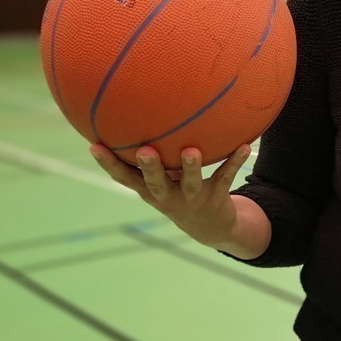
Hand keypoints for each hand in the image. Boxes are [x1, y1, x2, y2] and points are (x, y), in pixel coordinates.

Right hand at [89, 143, 250, 248]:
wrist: (210, 228)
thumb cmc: (178, 192)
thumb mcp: (161, 178)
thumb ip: (149, 155)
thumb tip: (133, 113)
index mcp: (150, 190)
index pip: (124, 177)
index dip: (108, 164)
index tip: (94, 145)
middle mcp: (168, 197)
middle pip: (155, 183)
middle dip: (149, 167)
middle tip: (145, 151)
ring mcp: (192, 198)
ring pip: (190, 183)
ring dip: (191, 166)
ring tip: (192, 150)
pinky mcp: (216, 197)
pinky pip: (225, 176)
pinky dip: (235, 161)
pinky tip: (245, 145)